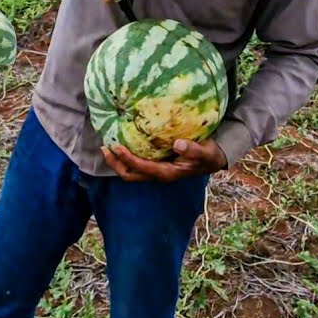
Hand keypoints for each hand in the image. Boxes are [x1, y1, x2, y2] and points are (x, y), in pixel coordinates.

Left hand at [101, 139, 227, 181]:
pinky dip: (125, 156)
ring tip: (107, 146)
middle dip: (115, 163)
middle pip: (130, 174)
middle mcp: (158, 174)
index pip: (142, 168)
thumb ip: (193, 149)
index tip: (116, 146)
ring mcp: (156, 170)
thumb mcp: (205, 152)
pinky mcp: (155, 165)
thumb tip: (178, 144)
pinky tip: (121, 143)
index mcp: (168, 173)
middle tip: (104, 147)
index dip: (128, 159)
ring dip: (117, 161)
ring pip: (131, 171)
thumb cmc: (208, 155)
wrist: (213, 159)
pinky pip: (136, 164)